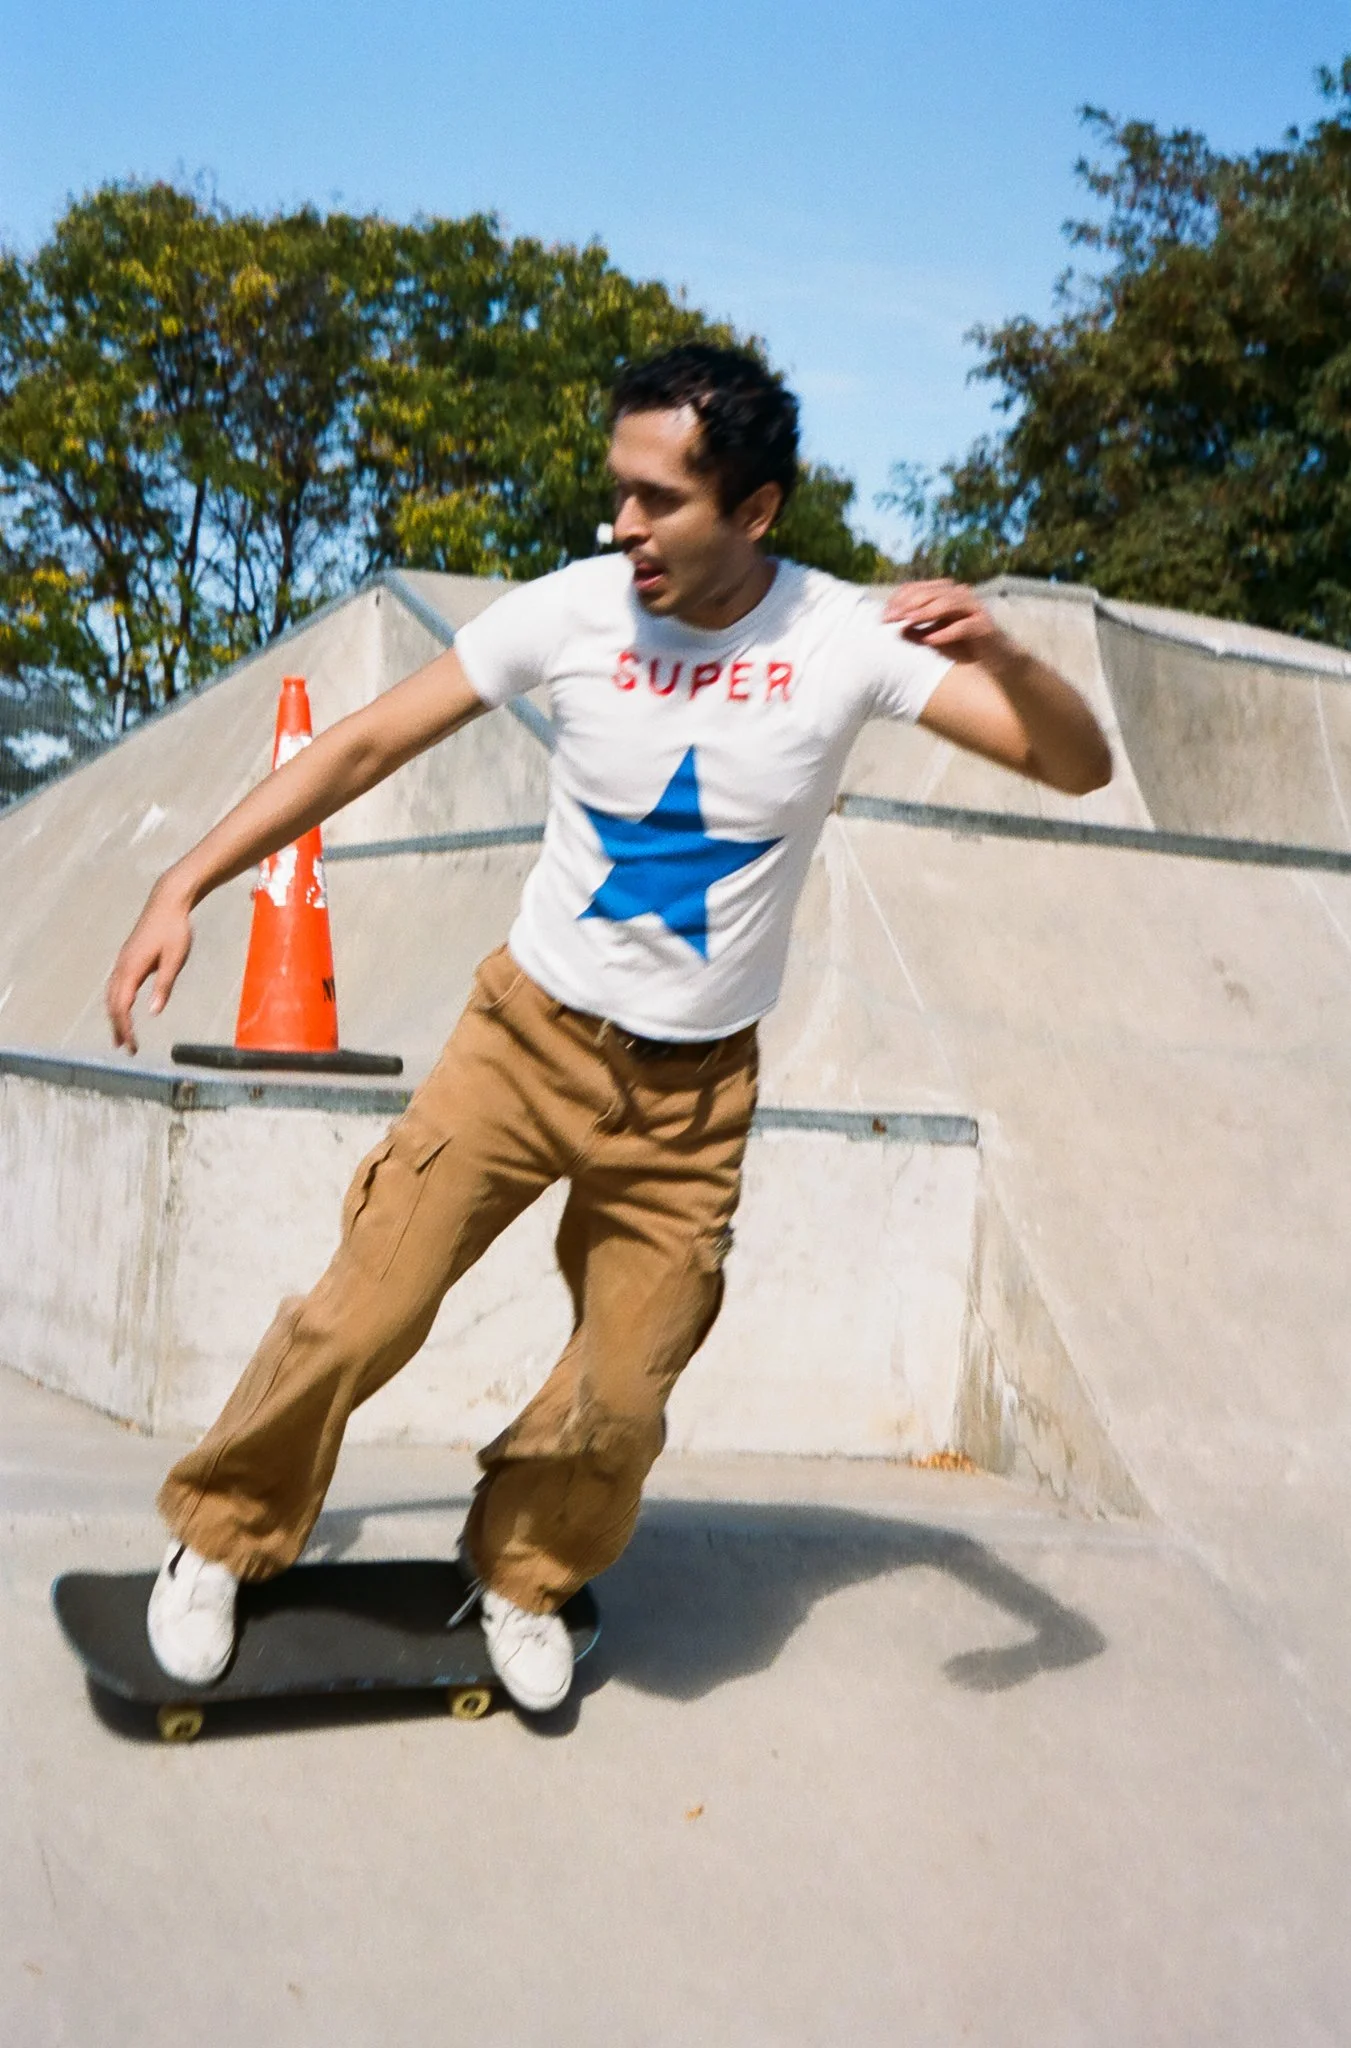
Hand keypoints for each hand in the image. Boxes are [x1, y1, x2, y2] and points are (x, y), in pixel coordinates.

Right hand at [106, 883, 193, 1054]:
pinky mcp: (127, 957)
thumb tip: (153, 1013)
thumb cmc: (175, 929)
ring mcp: (122, 961)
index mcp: (132, 969)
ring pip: (112, 994)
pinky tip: (124, 1008)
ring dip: (115, 1016)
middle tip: (126, 1048)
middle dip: (117, 1027)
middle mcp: (122, 966)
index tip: (133, 1047)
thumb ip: (164, 986)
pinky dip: (117, 1001)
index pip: (121, 1007)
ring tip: (122, 1035)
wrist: (167, 902)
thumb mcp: (175, 959)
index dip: (126, 1029)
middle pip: (112, 1004)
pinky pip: (116, 985)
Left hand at [882, 580, 1007, 665]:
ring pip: (948, 603)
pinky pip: (964, 626)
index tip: (883, 617)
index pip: (919, 588)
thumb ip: (918, 632)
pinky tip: (930, 640)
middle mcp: (960, 596)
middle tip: (890, 619)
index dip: (899, 600)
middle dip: (907, 604)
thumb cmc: (964, 646)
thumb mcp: (935, 638)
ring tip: (908, 622)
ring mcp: (974, 609)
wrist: (997, 658)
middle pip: (931, 592)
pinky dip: (946, 632)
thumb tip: (897, 629)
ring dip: (925, 612)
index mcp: (947, 595)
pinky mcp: (984, 626)